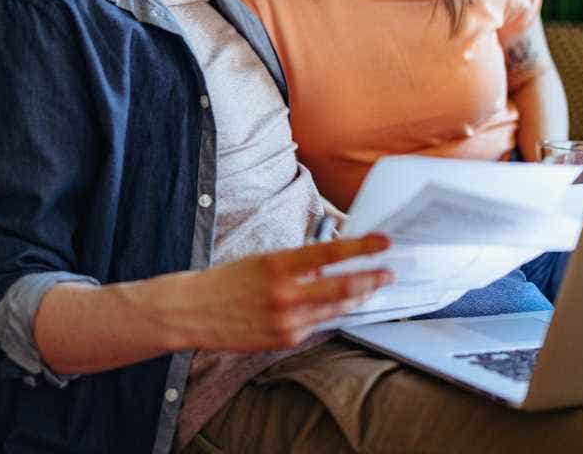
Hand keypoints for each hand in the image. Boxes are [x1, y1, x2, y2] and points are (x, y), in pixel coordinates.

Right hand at [168, 234, 392, 350]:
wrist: (194, 311)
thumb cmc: (228, 281)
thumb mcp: (262, 260)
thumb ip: (297, 264)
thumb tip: (330, 265)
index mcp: (278, 264)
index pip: (330, 253)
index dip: (361, 247)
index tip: (384, 242)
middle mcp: (285, 293)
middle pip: (343, 286)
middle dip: (371, 278)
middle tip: (388, 272)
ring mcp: (287, 319)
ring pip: (335, 309)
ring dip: (356, 297)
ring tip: (369, 288)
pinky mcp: (285, 339)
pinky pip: (317, 325)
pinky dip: (328, 314)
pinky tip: (333, 306)